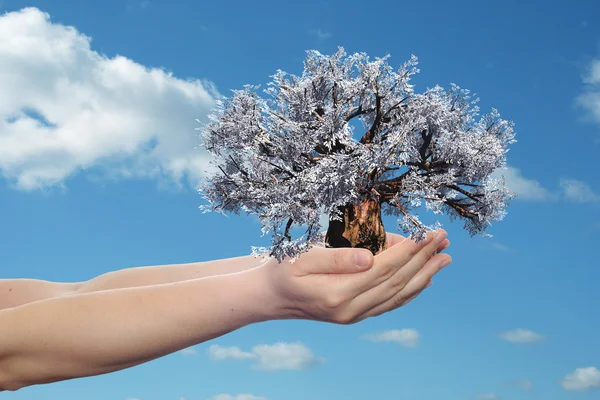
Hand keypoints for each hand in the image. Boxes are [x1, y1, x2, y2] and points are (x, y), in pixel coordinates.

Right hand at [260, 229, 450, 324]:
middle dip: (423, 259)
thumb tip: (372, 257)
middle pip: (397, 282)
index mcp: (337, 293)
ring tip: (444, 258)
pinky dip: (410, 291)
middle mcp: (350, 310)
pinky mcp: (356, 315)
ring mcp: (355, 316)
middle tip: (443, 239)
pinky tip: (425, 280)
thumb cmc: (284, 270)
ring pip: (398, 294)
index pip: (384, 269)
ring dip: (425, 275)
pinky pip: (390, 303)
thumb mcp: (303, 257)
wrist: (272, 297)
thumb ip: (337, 258)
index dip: (409, 250)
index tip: (427, 233)